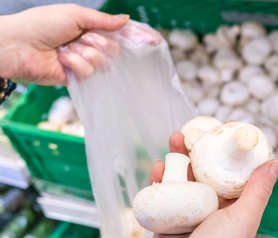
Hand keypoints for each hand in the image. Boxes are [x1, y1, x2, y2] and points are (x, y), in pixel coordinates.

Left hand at [0, 4, 159, 84]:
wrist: (19, 45)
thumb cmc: (42, 24)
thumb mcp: (76, 15)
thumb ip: (104, 21)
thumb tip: (127, 20)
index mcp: (89, 29)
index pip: (118, 34)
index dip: (136, 37)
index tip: (154, 40)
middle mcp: (89, 46)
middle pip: (115, 50)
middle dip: (101, 43)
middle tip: (84, 38)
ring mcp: (83, 63)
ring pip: (104, 63)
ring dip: (86, 53)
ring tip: (68, 49)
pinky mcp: (76, 78)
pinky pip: (89, 73)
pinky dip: (76, 64)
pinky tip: (63, 60)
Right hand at [142, 132, 277, 237]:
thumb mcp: (244, 218)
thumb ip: (259, 190)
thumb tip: (277, 162)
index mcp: (233, 209)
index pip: (230, 174)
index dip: (224, 153)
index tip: (219, 134)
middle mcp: (211, 210)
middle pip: (203, 173)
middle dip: (197, 151)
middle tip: (191, 133)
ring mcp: (188, 214)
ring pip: (182, 179)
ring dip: (177, 158)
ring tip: (174, 141)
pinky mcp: (167, 220)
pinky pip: (163, 194)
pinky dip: (160, 179)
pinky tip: (159, 166)